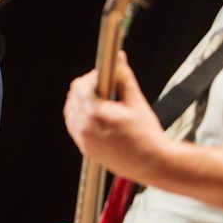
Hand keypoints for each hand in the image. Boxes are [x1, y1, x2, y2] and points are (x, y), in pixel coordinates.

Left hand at [63, 51, 168, 181]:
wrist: (152, 163)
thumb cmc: (147, 135)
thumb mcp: (136, 102)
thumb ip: (124, 77)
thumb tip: (119, 58)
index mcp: (95, 114)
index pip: (79, 86)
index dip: (91, 78)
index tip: (104, 77)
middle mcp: (85, 128)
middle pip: (73, 98)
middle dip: (86, 88)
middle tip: (105, 87)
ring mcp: (83, 140)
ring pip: (71, 112)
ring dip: (82, 103)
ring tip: (102, 102)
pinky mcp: (85, 149)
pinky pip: (74, 127)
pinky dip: (81, 118)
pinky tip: (97, 116)